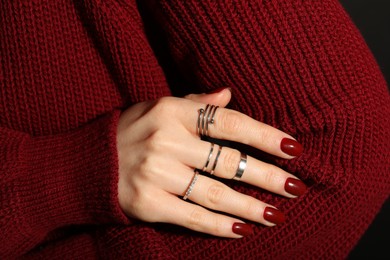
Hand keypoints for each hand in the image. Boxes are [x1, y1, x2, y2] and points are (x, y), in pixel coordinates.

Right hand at [117, 88, 305, 237]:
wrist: (89, 163)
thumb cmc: (133, 131)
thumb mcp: (159, 107)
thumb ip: (196, 104)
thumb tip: (229, 94)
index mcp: (172, 112)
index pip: (229, 123)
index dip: (264, 136)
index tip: (293, 149)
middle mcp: (165, 141)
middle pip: (228, 161)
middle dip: (267, 176)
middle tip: (296, 187)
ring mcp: (156, 174)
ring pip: (216, 193)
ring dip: (251, 206)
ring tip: (278, 214)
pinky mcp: (148, 203)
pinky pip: (193, 217)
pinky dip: (221, 225)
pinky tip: (244, 229)